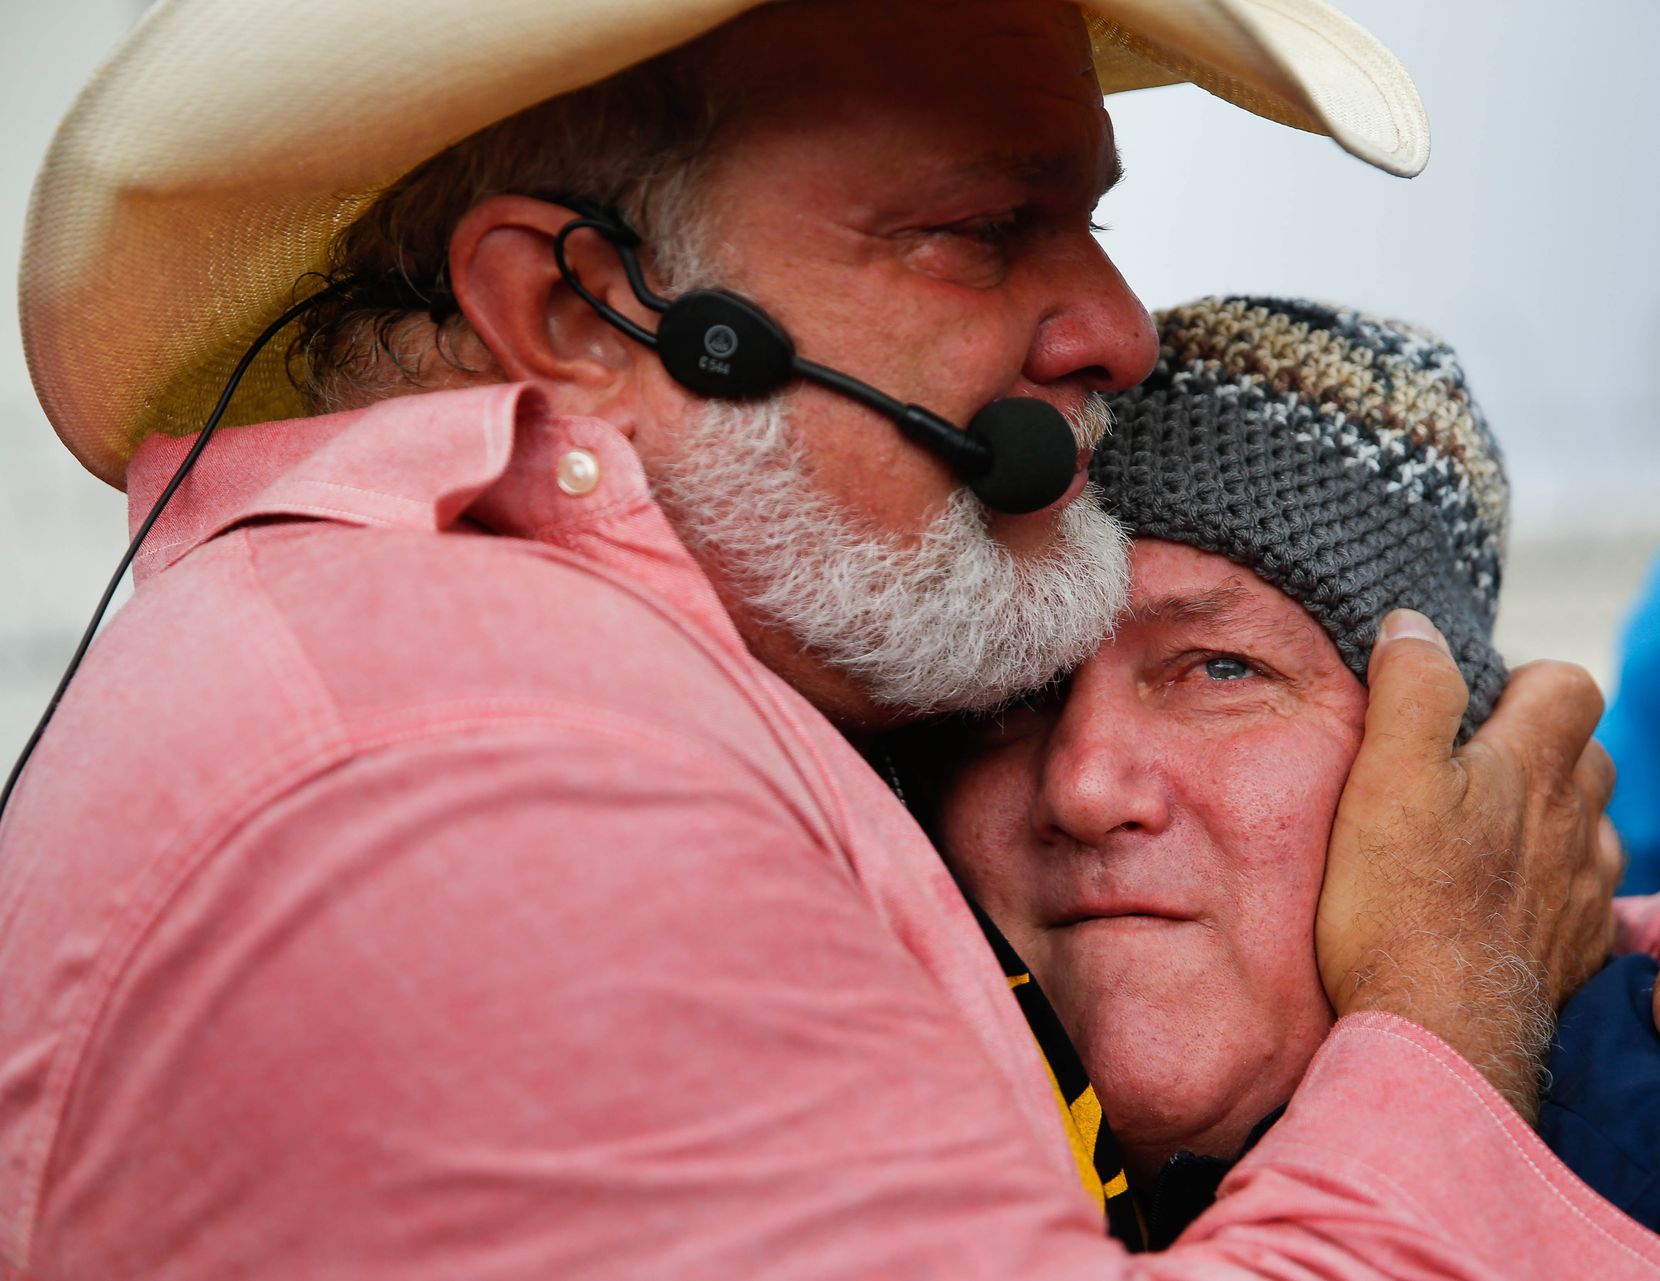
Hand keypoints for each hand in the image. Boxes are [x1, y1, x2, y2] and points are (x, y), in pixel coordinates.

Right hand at [1315, 610, 1619, 1123]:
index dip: (1527, 680)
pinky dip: (1552, 890)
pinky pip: (1584, 900)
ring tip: (1482, 839)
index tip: (1472, 706)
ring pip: (1588, 827)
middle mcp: (1574, 823)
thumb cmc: (1397, 903)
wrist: (1437, 1031)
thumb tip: (1414, 626)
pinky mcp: (1577, 950)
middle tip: (1466, 772)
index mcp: (1533, 769)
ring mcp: (1583, 891)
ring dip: (1549, 819)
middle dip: (1538, 749)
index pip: (1570, 684)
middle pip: (1585, 755)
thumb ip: (1410, 691)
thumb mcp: (1383, 778)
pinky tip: (1501, 908)